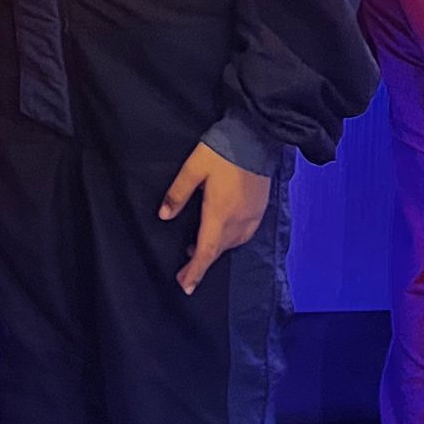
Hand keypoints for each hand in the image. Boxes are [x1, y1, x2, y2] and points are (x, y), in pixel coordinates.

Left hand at [160, 143, 272, 296]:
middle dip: (200, 264)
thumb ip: (178, 194)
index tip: (185, 287)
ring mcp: (252, 216)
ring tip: (196, 251)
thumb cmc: (222, 151)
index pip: (205, 251)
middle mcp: (238, 221)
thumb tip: (164, 216)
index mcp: (219, 214)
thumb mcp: (193, 169)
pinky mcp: (260, 209)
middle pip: (218, 251)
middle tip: (184, 274)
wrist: (257, 137)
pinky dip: (228, 241)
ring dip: (214, 251)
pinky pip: (243, 234)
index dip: (195, 271)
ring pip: (231, 244)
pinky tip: (220, 234)